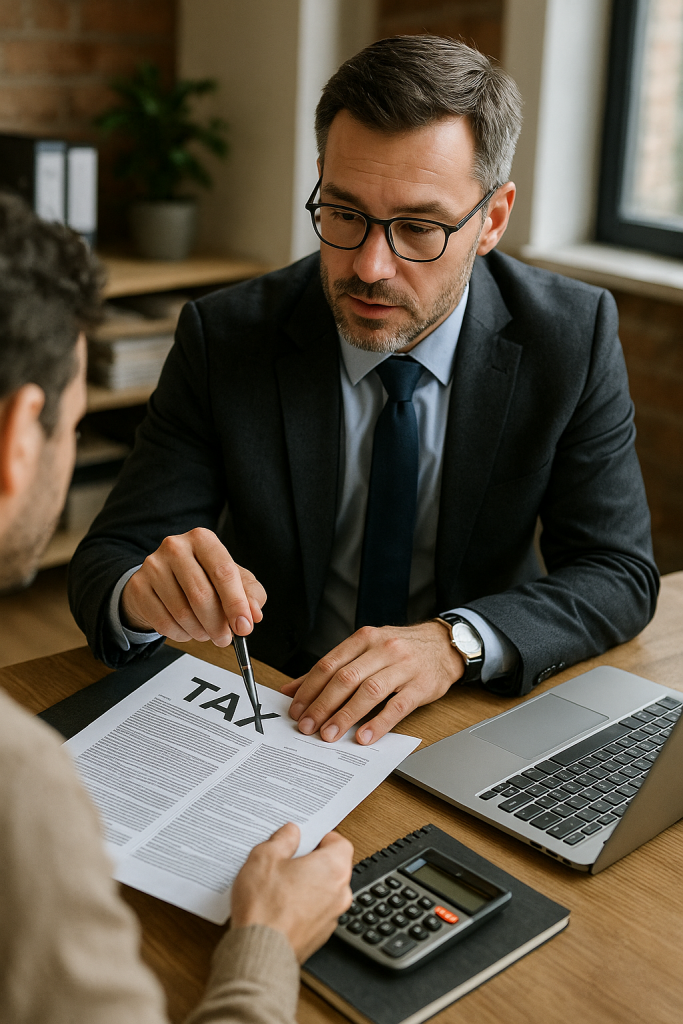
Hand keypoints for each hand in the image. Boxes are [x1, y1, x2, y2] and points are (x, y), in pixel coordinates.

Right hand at [120, 527, 266, 645]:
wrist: (161, 579)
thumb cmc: (202, 577)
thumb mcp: (232, 579)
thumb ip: (249, 594)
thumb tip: (254, 614)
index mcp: (203, 539)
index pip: (223, 572)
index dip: (236, 604)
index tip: (244, 627)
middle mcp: (175, 547)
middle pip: (201, 595)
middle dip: (218, 624)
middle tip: (225, 638)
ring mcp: (153, 566)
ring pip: (182, 612)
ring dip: (200, 631)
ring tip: (207, 632)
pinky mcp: (139, 587)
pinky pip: (163, 622)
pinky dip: (181, 634)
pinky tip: (187, 630)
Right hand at [230, 822, 352, 962]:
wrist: (261, 953)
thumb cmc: (266, 907)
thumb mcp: (265, 857)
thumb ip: (282, 839)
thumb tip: (291, 833)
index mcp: (333, 868)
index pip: (341, 843)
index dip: (322, 837)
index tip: (305, 838)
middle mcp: (340, 893)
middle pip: (334, 867)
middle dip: (312, 861)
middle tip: (287, 859)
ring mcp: (332, 917)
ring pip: (324, 890)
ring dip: (307, 884)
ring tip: (278, 883)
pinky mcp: (320, 935)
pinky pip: (316, 911)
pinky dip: (303, 906)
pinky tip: (278, 905)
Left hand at [281, 621, 463, 744]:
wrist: (443, 645)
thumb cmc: (399, 649)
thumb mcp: (365, 650)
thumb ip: (331, 668)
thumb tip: (293, 689)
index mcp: (364, 638)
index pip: (329, 664)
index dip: (309, 689)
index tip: (296, 710)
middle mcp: (382, 649)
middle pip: (346, 678)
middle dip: (323, 705)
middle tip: (308, 727)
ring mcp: (403, 667)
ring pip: (369, 692)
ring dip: (346, 716)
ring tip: (330, 735)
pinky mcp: (421, 686)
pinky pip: (397, 707)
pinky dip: (378, 723)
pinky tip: (364, 736)